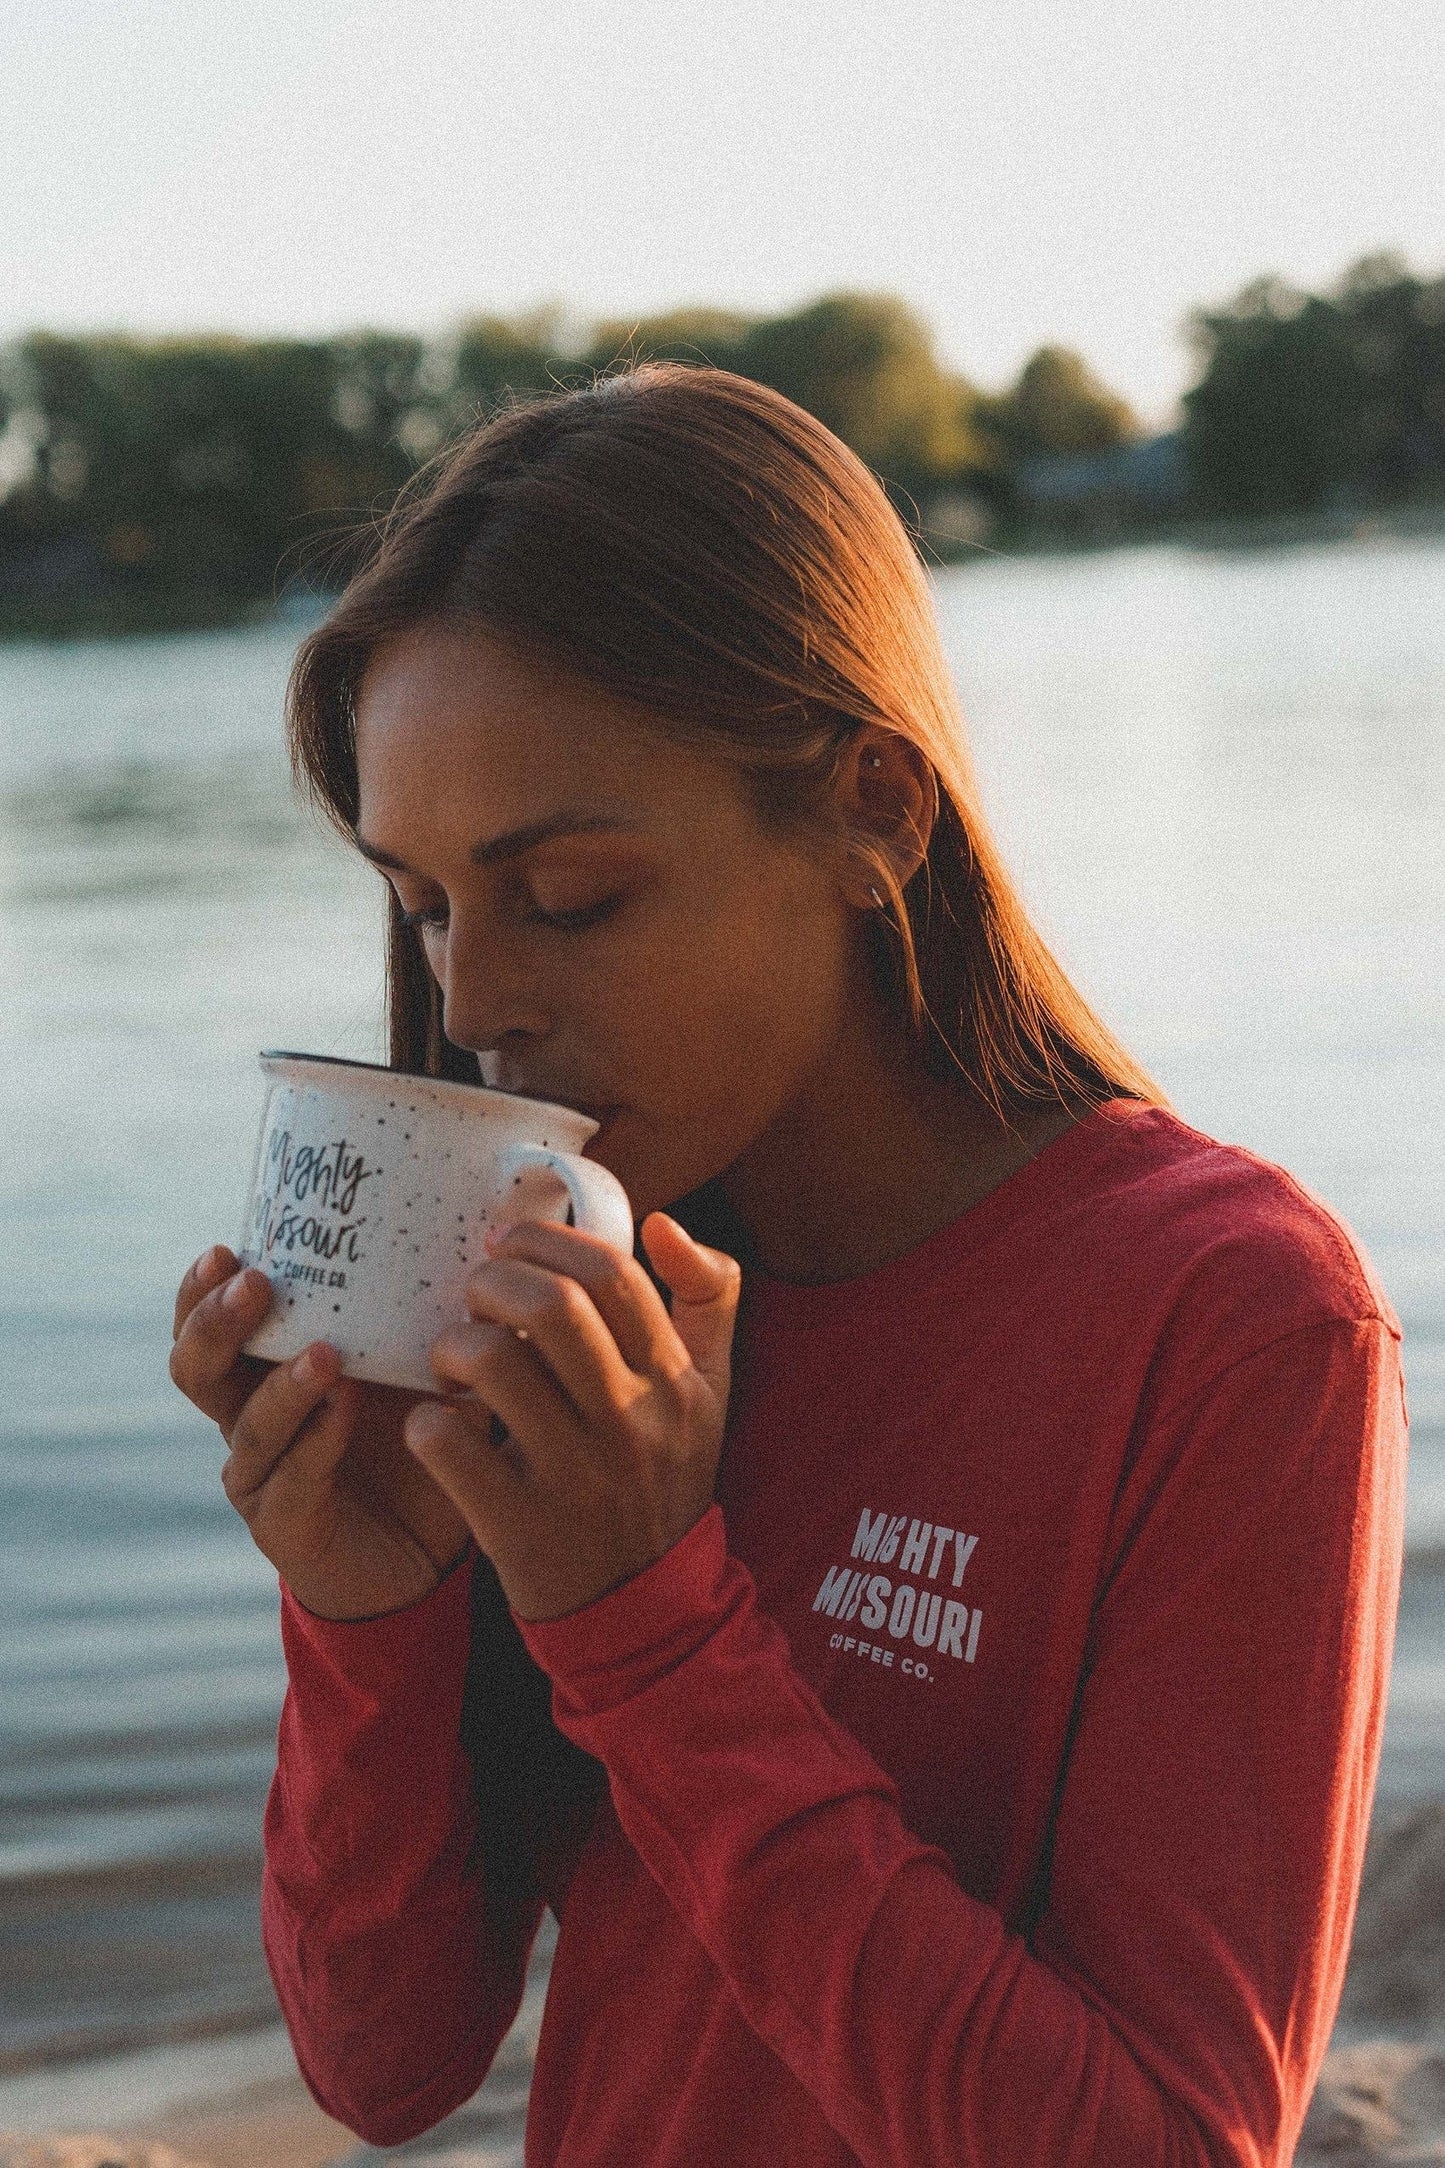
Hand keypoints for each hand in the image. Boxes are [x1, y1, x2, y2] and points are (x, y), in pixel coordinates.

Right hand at [169, 1245, 469, 1619]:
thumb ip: (438, 1323)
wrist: (427, 1556)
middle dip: (217, 1324)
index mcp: (268, 1370)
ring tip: (325, 1353)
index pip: (209, 1324)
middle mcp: (250, 1419)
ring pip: (245, 1425)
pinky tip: (344, 1411)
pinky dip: (316, 1443)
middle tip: (257, 1285)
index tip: (225, 1249)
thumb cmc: (416, 1446)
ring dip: (283, 1385)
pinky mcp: (285, 1525)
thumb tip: (485, 1254)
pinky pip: (290, 1479)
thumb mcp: (428, 1374)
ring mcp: (262, 1475)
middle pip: (197, 1368)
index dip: (202, 1290)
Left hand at [404, 1213, 740, 1621]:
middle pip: (550, 1304)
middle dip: (493, 1279)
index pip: (612, 1274)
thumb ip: (709, 1298)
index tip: (506, 1246)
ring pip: (493, 1362)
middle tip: (472, 1293)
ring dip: (453, 1342)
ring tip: (451, 1356)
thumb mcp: (709, 1391)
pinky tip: (435, 1424)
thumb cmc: (663, 1476)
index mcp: (676, 1382)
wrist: (644, 1607)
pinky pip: (448, 1444)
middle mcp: (631, 1422)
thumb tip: (662, 1222)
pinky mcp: (517, 1525)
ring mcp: (574, 1476)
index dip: (547, 1241)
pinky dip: (426, 1421)